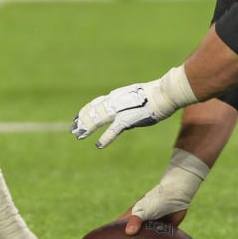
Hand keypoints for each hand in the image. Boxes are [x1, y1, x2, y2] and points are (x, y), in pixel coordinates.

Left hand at [71, 67, 195, 148]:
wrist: (165, 93)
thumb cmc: (156, 96)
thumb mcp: (137, 101)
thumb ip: (127, 110)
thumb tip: (124, 124)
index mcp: (117, 95)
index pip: (97, 103)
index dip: (86, 111)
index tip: (78, 118)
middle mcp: (115, 100)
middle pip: (93, 110)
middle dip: (82, 120)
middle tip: (73, 129)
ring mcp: (120, 109)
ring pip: (98, 118)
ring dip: (87, 127)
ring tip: (79, 135)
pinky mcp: (127, 118)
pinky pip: (113, 129)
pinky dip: (105, 138)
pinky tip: (99, 145)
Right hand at [124, 148, 208, 233]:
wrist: (178, 195)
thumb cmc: (157, 199)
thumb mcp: (144, 209)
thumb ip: (136, 219)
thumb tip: (128, 233)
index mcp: (132, 218)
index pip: (118, 228)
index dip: (111, 237)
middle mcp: (141, 225)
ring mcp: (152, 229)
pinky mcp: (163, 233)